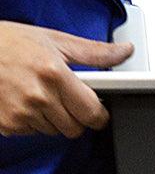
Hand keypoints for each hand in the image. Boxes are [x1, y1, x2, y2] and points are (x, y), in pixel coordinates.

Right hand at [0, 21, 132, 138]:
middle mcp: (39, 96)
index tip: (94, 110)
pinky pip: (32, 132)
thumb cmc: (10, 41)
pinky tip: (20, 101)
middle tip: (60, 97)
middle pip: (75, 129)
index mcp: (55, 74)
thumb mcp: (54, 41)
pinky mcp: (8, 124)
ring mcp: (22, 113)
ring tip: (35, 94)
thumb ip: (93, 53)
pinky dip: (30, 121)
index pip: (93, 114)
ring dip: (50, 119)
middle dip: (73, 117)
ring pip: (54, 132)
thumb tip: (124, 52)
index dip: (97, 114)